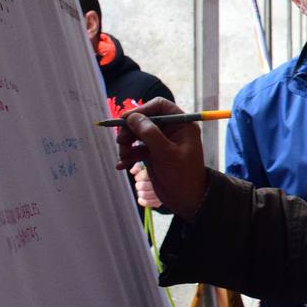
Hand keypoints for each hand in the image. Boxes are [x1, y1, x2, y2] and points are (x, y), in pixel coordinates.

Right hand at [114, 98, 206, 219]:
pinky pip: (136, 149)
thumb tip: (132, 117)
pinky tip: (122, 165)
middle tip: (121, 141)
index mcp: (181, 125)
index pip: (159, 106)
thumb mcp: (166, 154)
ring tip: (123, 157)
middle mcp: (171, 130)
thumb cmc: (182, 175)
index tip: (126, 120)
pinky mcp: (153, 154)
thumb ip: (150, 134)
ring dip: (126, 144)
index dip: (142, 110)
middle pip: (144, 119)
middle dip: (130, 130)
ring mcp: (161, 142)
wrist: (186, 200)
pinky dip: (128, 155)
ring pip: (137, 134)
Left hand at [130, 162, 160, 208]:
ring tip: (142, 190)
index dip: (138, 176)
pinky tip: (141, 198)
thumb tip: (132, 171)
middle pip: (141, 186)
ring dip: (140, 192)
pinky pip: (146, 203)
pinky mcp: (158, 202)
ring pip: (143, 194)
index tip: (140, 176)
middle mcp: (159, 185)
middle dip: (139, 184)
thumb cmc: (156, 173)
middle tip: (142, 183)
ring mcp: (159, 195)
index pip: (142, 176)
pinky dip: (142, 201)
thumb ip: (139, 165)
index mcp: (157, 174)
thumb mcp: (148, 166)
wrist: (171, 183)